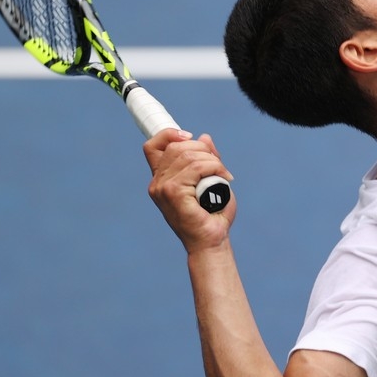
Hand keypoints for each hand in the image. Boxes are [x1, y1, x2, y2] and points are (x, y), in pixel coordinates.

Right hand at [144, 129, 234, 251]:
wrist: (211, 241)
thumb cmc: (211, 215)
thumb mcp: (211, 180)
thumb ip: (206, 159)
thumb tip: (204, 137)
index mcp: (161, 179)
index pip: (153, 146)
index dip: (169, 134)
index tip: (190, 137)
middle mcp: (157, 183)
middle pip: (177, 146)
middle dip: (203, 150)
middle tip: (220, 167)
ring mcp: (162, 188)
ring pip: (189, 155)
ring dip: (213, 161)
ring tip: (223, 175)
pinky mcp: (173, 193)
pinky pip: (196, 167)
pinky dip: (214, 168)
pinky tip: (223, 178)